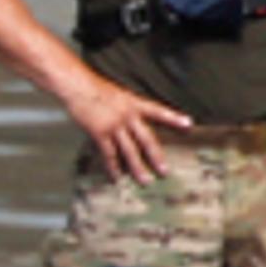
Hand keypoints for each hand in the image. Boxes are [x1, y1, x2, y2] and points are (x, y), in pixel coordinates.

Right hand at [63, 79, 195, 182]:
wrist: (76, 85)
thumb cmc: (95, 88)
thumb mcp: (119, 94)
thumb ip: (129, 108)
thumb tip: (136, 122)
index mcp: (134, 103)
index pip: (158, 111)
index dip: (173, 118)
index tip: (189, 124)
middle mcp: (128, 115)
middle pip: (146, 138)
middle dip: (157, 156)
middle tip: (165, 171)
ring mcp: (114, 125)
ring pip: (129, 150)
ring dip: (137, 167)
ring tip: (146, 181)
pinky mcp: (100, 132)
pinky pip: (109, 153)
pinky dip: (113, 167)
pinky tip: (117, 177)